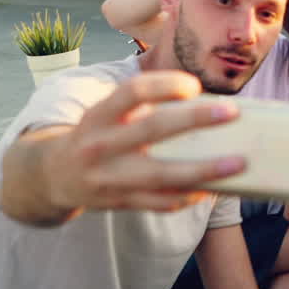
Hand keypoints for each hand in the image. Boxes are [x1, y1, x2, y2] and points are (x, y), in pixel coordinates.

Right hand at [43, 72, 246, 213]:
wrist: (52, 176)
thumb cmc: (96, 135)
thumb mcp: (106, 114)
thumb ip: (142, 106)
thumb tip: (205, 104)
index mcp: (99, 115)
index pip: (131, 92)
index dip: (164, 85)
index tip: (194, 85)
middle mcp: (100, 145)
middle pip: (151, 129)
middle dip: (194, 120)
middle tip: (232, 112)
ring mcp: (108, 177)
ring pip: (160, 174)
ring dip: (202, 169)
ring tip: (237, 163)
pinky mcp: (118, 202)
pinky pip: (159, 203)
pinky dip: (188, 196)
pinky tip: (212, 188)